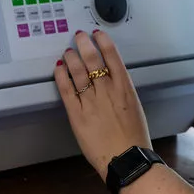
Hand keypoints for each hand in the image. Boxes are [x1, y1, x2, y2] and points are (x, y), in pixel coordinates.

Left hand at [55, 30, 150, 180]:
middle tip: (79, 36)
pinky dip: (61, 76)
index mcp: (124, 87)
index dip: (103, 42)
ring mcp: (91, 102)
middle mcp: (107, 90)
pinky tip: (59, 68)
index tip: (97, 34)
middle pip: (92, 59)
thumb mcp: (134, 106)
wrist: (126, 159)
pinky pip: (66, 90)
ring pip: (78, 71)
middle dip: (84, 43)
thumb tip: (111, 78)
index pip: (113, 56)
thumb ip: (121, 90)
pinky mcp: (77, 114)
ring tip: (68, 51)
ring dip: (71, 57)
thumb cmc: (134, 137)